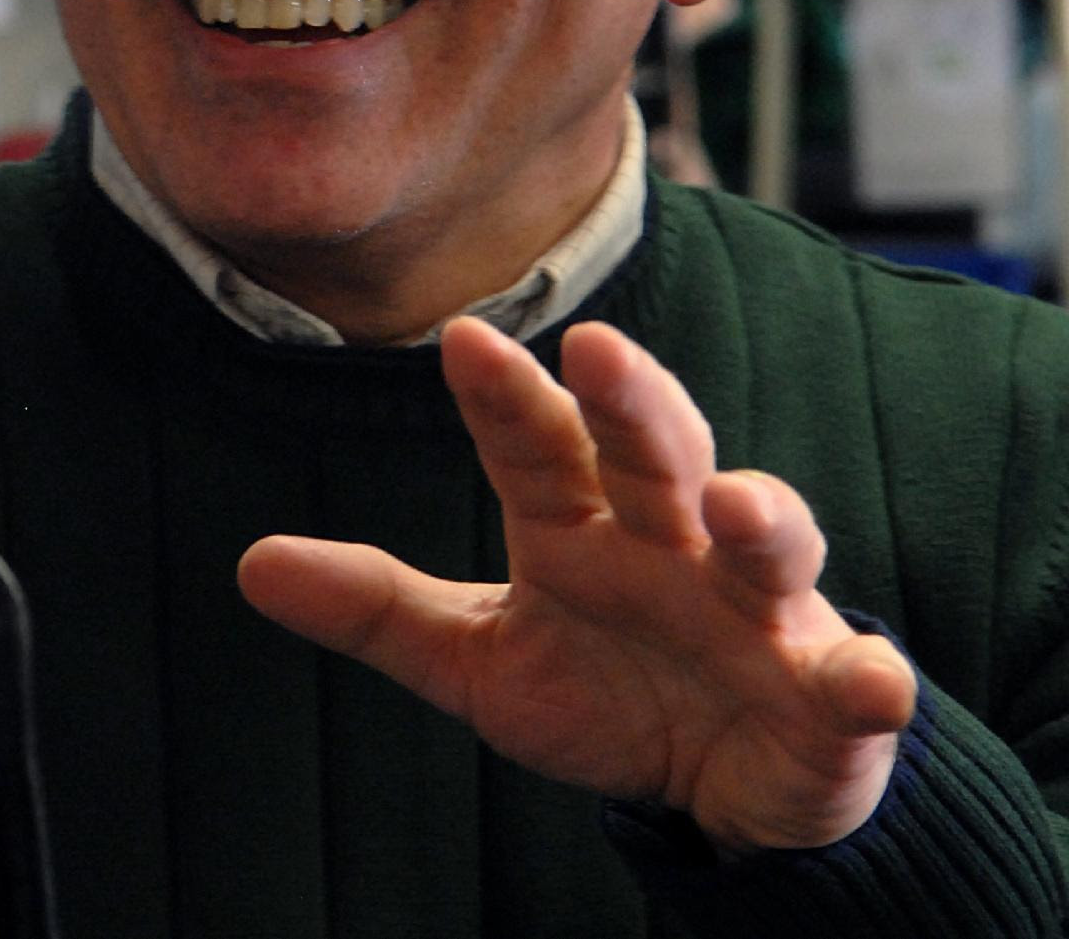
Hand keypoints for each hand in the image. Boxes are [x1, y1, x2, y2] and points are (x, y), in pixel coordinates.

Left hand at [237, 316, 916, 852]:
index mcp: (587, 526)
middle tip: (596, 350)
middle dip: (634, 403)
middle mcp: (675, 541)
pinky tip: (869, 677)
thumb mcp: (481, 659)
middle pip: (657, 453)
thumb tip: (249, 564)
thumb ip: (379, 609)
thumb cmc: (603, 691)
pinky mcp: (827, 689)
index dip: (505, 398)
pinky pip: (857, 679)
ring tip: (734, 506)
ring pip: (767, 541)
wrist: (721, 781)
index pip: (540, 447)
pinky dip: (870, 677)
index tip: (464, 339)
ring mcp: (757, 607)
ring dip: (761, 516)